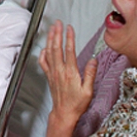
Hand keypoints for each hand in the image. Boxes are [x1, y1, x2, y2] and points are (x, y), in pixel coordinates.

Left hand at [39, 22, 96, 136]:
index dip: (69, 37)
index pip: (69, 50)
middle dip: (57, 33)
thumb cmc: (77, 103)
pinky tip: (45, 47)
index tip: (69, 28)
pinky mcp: (49, 76)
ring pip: (49, 52)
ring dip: (50, 39)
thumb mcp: (88, 90)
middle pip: (56, 48)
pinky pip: (43, 62)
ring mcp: (52, 72)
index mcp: (70, 72)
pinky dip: (43, 53)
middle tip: (58, 23)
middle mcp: (59, 70)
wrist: (64, 113)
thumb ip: (90, 74)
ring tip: (52, 29)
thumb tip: (93, 60)